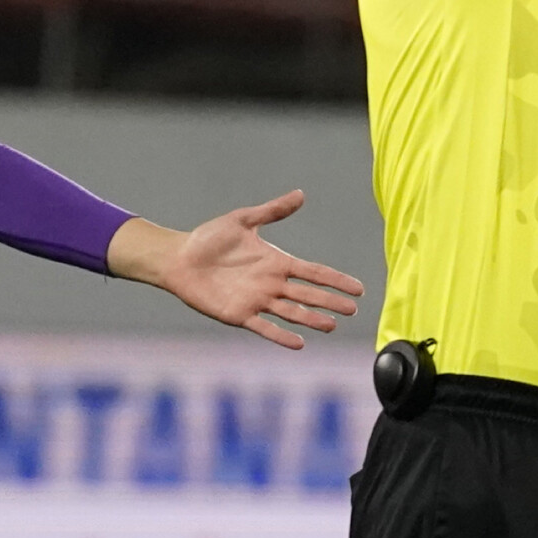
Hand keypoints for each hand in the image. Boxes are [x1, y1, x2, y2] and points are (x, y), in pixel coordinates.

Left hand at [109, 192, 366, 350]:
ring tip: (331, 326)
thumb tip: (300, 194)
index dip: (336, 280)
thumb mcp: (243, 220)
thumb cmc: (209, 238)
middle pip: (308, 295)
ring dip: (312, 319)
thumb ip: (272, 211)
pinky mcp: (239, 315)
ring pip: (292, 313)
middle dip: (331, 302)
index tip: (359, 288)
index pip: (314, 272)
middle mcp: (271, 284)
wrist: (179, 259)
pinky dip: (281, 335)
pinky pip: (264, 327)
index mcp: (277, 262)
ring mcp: (257, 301)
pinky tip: (299, 343)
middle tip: (353, 309)